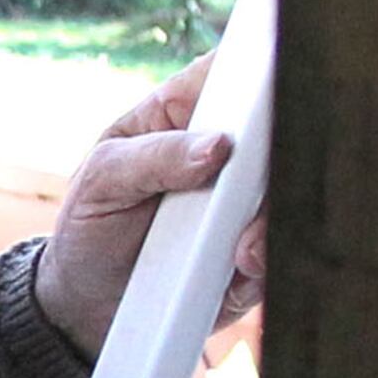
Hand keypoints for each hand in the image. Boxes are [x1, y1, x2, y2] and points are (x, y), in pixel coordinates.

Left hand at [29, 50, 270, 356]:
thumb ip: (156, 157)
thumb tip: (219, 146)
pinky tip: (242, 268)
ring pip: (289, 195)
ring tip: (241, 251)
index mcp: (188, 111)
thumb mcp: (104, 180)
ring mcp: (246, 203)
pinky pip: (281, 249)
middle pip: (279, 134)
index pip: (237, 71)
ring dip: (271, 221)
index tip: (275, 90)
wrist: (88, 306)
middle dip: (279, 157)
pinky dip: (268, 260)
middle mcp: (229, 152)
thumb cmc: (90, 224)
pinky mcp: (256, 252)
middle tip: (255, 186)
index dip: (265, 71)